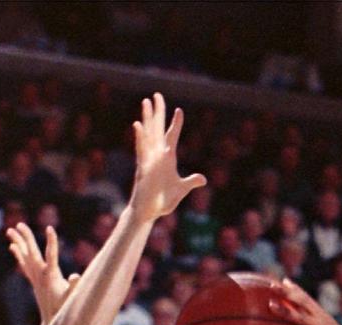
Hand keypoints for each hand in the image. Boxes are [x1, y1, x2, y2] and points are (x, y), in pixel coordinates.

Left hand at [7, 224, 78, 324]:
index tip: (50, 228)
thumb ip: (74, 287)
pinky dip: (18, 254)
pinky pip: (23, 264)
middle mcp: (40, 275)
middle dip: (26, 237)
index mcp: (51, 276)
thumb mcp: (72, 299)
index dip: (51, 241)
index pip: (51, 255)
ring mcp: (35, 277)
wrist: (52, 322)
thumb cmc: (64, 310)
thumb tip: (76, 276)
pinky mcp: (34, 281)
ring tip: (10, 230)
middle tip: (19, 224)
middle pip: (31, 252)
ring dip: (18, 242)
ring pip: (24, 256)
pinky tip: (12, 246)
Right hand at [129, 93, 205, 223]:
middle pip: (157, 129)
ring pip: (148, 135)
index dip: (176, 124)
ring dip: (147, 118)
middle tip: (157, 95)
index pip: (172, 137)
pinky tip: (138, 125)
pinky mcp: (143, 168)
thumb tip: (203, 179)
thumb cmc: (163, 201)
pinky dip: (140, 138)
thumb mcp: (181, 189)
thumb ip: (191, 182)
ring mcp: (149, 160)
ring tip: (146, 102)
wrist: (149, 212)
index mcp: (167, 159)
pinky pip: (141, 150)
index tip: (179, 111)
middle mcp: (157, 156)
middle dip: (158, 112)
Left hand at [269, 282, 341, 324]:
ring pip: (301, 317)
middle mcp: (321, 319)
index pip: (306, 298)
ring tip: (270, 305)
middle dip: (287, 292)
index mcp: (322, 316)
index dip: (293, 289)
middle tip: (271, 285)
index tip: (279, 281)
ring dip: (286, 310)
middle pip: (302, 301)